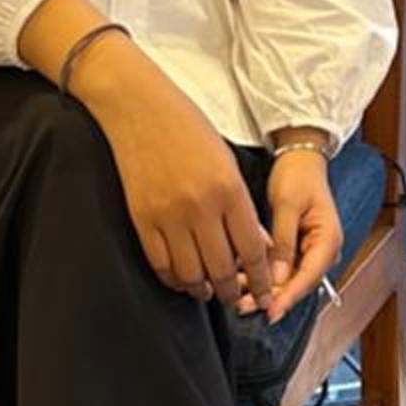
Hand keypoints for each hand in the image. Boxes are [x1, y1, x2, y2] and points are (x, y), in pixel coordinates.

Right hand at [86, 63, 279, 313]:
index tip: (267, 293)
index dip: (263, 279)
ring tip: (208, 290)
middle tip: (238, 298)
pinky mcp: (142, 219)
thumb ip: (242, 207)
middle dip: (233, 292)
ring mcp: (168, 216)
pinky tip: (182, 278)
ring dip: (203, 290)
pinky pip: (160, 265)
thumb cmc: (187, 128)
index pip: (252, 251)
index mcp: (228, 190)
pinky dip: (174, 279)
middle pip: (222, 270)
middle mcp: (200, 208)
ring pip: (190, 275)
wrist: (138, 108)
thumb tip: (256, 247)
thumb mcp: (227, 162)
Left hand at [258, 149, 342, 321]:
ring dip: (265, 288)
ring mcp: (310, 251)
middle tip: (244, 305)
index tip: (270, 311)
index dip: (288, 297)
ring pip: (288, 279)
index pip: (309, 277)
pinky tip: (243, 277)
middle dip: (271, 297)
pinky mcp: (297, 249)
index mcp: (328, 240)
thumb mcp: (288, 205)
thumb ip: (283, 242)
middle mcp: (323, 251)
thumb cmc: (298, 175)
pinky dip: (264, 274)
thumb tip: (277, 277)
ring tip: (238, 294)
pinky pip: (282, 269)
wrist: (300, 159)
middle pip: (298, 283)